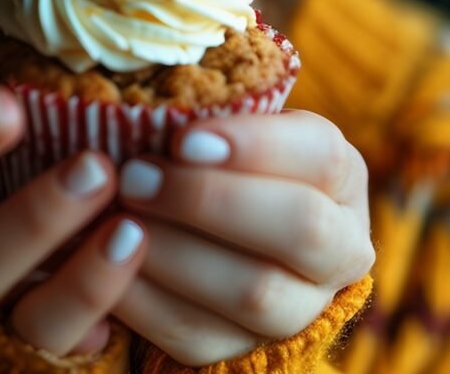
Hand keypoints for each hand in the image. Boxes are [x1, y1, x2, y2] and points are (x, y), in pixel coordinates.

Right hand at [0, 63, 147, 356]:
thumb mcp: (13, 144)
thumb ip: (22, 100)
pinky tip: (129, 240)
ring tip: (98, 172)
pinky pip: (42, 325)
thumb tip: (70, 36)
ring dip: (33, 216)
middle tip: (8, 106)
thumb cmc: (30, 188)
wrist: (40, 308)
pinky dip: (86, 284)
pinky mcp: (15, 350)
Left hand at [111, 110, 374, 366]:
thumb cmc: (211, 151)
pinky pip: (201, 337)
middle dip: (208, 200)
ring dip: (175, 253)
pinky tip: (108, 263)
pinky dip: (147, 300)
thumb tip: (151, 100)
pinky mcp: (250, 351)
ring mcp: (304, 308)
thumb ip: (206, 107)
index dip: (254, 145)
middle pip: (300, 227)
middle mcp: (341, 246)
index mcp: (341, 175)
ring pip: (254, 292)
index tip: (181, 137)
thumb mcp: (224, 121)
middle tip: (135, 176)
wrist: (209, 231)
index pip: (320, 153)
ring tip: (117, 217)